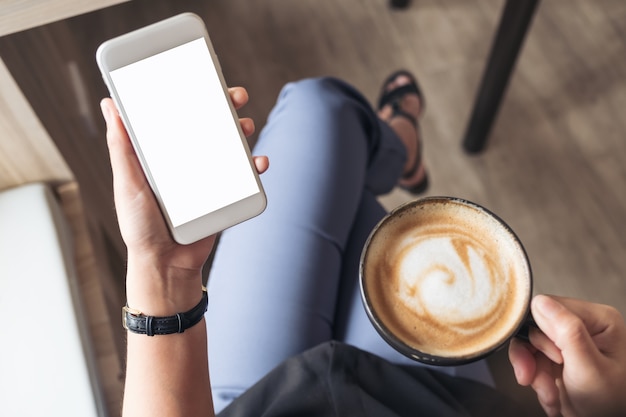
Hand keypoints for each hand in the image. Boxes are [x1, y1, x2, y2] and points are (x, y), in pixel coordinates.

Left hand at [101, 87, 268, 310]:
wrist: (166, 265)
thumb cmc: (140, 227)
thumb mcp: (128, 183)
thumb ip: (122, 147)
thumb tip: (110, 105)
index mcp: (162, 155)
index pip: (179, 117)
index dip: (192, 95)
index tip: (203, 77)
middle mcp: (186, 163)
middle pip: (209, 126)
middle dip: (224, 108)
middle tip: (236, 96)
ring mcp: (207, 179)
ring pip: (229, 147)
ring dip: (241, 132)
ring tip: (245, 126)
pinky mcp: (224, 196)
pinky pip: (244, 178)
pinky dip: (256, 167)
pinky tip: (260, 162)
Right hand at [509, 295, 625, 416]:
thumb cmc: (612, 405)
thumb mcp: (589, 368)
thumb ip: (567, 332)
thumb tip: (540, 302)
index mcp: (599, 319)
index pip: (550, 307)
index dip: (542, 334)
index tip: (555, 359)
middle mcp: (585, 326)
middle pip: (537, 328)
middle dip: (535, 359)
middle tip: (544, 382)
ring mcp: (571, 343)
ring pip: (531, 346)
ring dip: (535, 373)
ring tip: (550, 394)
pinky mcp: (561, 357)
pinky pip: (534, 360)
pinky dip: (537, 380)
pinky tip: (552, 396)